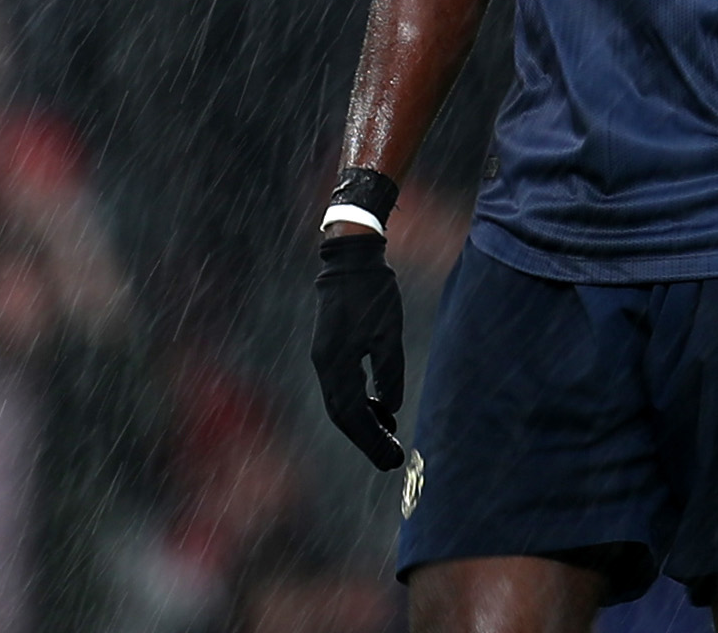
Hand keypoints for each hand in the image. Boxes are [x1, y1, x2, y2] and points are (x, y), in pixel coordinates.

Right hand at [311, 231, 405, 469]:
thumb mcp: (388, 333)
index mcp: (335, 363)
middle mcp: (324, 365)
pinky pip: (342, 387)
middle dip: (367, 439)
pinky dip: (360, 403)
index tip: (392, 458)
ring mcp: (324, 358)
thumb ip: (389, 372)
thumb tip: (391, 407)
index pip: (351, 414)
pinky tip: (381, 407)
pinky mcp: (330, 350)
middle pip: (342, 415)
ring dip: (364, 422)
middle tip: (391, 459)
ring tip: (389, 435)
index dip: (372, 439)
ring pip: (341, 403)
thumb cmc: (372, 293)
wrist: (350, 259)